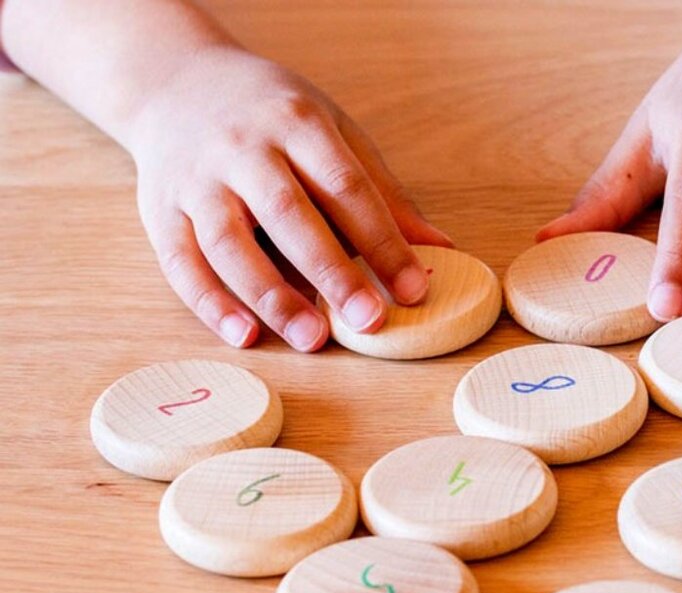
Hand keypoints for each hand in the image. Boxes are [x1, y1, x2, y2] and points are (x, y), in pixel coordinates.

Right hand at [128, 46, 449, 349]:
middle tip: (370, 321)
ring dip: (272, 296)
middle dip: (332, 272)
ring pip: (230, 243)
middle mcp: (242, 148)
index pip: (346, 186)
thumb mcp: (332, 134)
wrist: (174, 82)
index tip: (415, 289)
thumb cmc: (271, 118)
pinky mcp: (159, 211)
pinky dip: (211, 304)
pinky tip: (245, 336)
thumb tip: (440, 249)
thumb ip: (382, 194)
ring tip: (312, 339)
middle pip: (289, 215)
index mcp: (296, 122)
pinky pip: (181, 262)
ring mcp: (196, 180)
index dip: (383, 241)